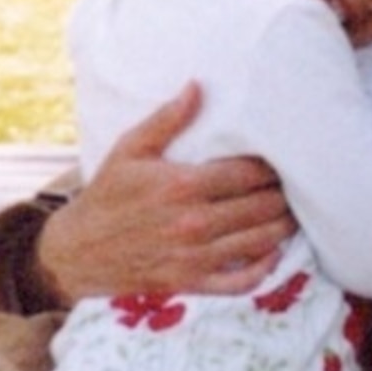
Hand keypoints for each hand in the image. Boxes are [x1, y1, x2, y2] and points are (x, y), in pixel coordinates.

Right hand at [35, 84, 293, 303]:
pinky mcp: (191, 282)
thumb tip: (197, 87)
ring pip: (261, 241)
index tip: (282, 160)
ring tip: (291, 213)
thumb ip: (167, 120)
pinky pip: (242, 282)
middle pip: (262, 206)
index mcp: (182, 185)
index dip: (273, 167)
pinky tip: (272, 252)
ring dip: (283, 226)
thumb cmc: (107, 194)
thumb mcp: (129, 150)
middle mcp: (193, 222)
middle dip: (283, 195)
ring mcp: (194, 256)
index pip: (249, 174)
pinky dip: (264, 269)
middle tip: (294, 186)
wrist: (77, 250)